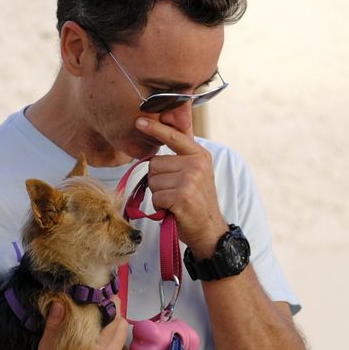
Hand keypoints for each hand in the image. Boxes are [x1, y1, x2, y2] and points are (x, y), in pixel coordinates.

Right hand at [28, 302, 122, 349]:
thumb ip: (55, 324)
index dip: (109, 305)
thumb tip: (60, 302)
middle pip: (121, 327)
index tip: (100, 296)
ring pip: (120, 339)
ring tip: (93, 328)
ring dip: (110, 331)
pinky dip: (109, 345)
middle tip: (94, 311)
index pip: (115, 319)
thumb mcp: (46, 347)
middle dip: (110, 317)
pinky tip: (94, 345)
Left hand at [134, 116, 227, 250]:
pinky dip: (160, 206)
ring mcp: (190, 179)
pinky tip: (174, 209)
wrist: (209, 229)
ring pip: (153, 181)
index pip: (173, 137)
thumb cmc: (197, 201)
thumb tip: (163, 131)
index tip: (139, 120)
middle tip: (175, 191)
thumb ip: (181, 155)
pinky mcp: (182, 195)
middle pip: (155, 164)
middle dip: (158, 180)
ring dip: (159, 194)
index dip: (155, 128)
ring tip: (175, 200)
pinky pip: (156, 196)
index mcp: (199, 155)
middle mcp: (196, 164)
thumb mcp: (196, 172)